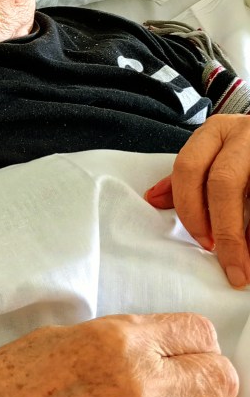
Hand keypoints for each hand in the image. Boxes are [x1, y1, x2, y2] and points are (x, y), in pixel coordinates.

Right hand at [0, 314, 237, 396]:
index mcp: (119, 342)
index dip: (196, 342)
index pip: (199, 333)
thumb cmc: (3, 386)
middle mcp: (141, 389)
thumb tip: (158, 350)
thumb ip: (120, 343)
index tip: (188, 350)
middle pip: (220, 379)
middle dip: (209, 379)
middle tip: (188, 384)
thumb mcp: (64, 339)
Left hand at [144, 114, 249, 287]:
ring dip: (244, 234)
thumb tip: (155, 199)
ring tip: (246, 264)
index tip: (202, 242)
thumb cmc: (243, 148)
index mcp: (215, 131)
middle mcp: (240, 134)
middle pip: (222, 182)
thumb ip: (188, 177)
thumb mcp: (214, 152)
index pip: (188, 168)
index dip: (190, 209)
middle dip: (223, 227)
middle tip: (226, 259)